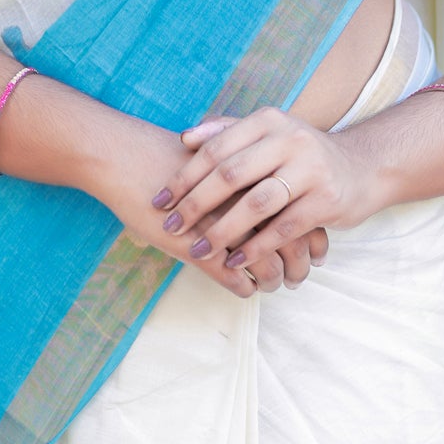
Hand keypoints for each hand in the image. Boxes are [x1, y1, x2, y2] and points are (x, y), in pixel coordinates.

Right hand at [79, 106, 329, 298]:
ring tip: (272, 284)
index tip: (316, 250)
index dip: (312, 237)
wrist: (127, 156)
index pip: (300, 213)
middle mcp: (247, 202)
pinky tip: (244, 287)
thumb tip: (267, 186)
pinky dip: (244, 287)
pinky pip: (235, 280)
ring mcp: (226, 228)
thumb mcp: (213, 157)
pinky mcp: (201, 250)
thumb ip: (243, 171)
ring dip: (273, 281)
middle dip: (300, 266)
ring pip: (268, 268)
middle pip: (292, 243)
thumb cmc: (168, 155)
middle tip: (299, 275)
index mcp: (255, 176)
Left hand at [153, 107, 383, 282]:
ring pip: (256, 204)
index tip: (160, 200)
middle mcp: (289, 139)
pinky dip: (257, 247)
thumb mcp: (269, 133)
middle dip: (196, 204)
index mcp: (268, 120)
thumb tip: (185, 138)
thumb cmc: (300, 153)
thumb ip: (229, 132)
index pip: (216, 148)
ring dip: (224, 231)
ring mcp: (310, 169)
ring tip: (199, 250)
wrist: (361, 167)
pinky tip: (236, 262)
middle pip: (231, 174)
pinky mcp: (326, 200)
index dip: (185, 176)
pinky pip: (284, 228)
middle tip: (172, 226)